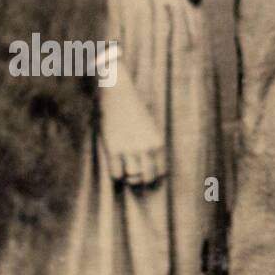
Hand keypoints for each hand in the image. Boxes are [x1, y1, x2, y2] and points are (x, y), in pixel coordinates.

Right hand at [99, 60, 165, 187]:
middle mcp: (146, 148)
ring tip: (123, 169)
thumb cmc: (133, 109)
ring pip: (131, 178)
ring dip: (127, 177)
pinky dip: (115, 174)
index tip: (146, 177)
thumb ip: (150, 147)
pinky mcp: (113, 149)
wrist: (118, 93)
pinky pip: (116, 174)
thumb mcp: (149, 128)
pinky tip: (114, 165)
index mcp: (158, 143)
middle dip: (140, 181)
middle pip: (147, 179)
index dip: (153, 178)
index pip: (160, 172)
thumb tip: (144, 169)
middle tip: (133, 177)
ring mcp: (129, 150)